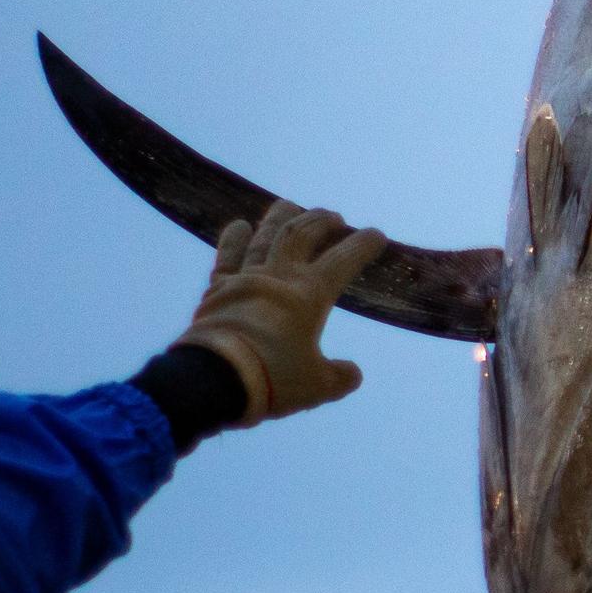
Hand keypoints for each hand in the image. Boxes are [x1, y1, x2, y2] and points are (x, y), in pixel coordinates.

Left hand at [178, 201, 385, 423]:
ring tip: (291, 206)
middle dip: (322, 221)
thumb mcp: (317, 386)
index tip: (376, 235)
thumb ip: (339, 377)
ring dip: (282, 217)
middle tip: (334, 217)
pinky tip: (240, 225)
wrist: (215, 379)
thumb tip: (352, 373)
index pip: (344, 259)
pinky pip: (227, 256)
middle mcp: (280, 276)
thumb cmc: (274, 378)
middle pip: (304, 234)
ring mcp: (246, 277)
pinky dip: (234, 238)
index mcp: (311, 294)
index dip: (363, 244)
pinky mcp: (218, 288)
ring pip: (267, 235)